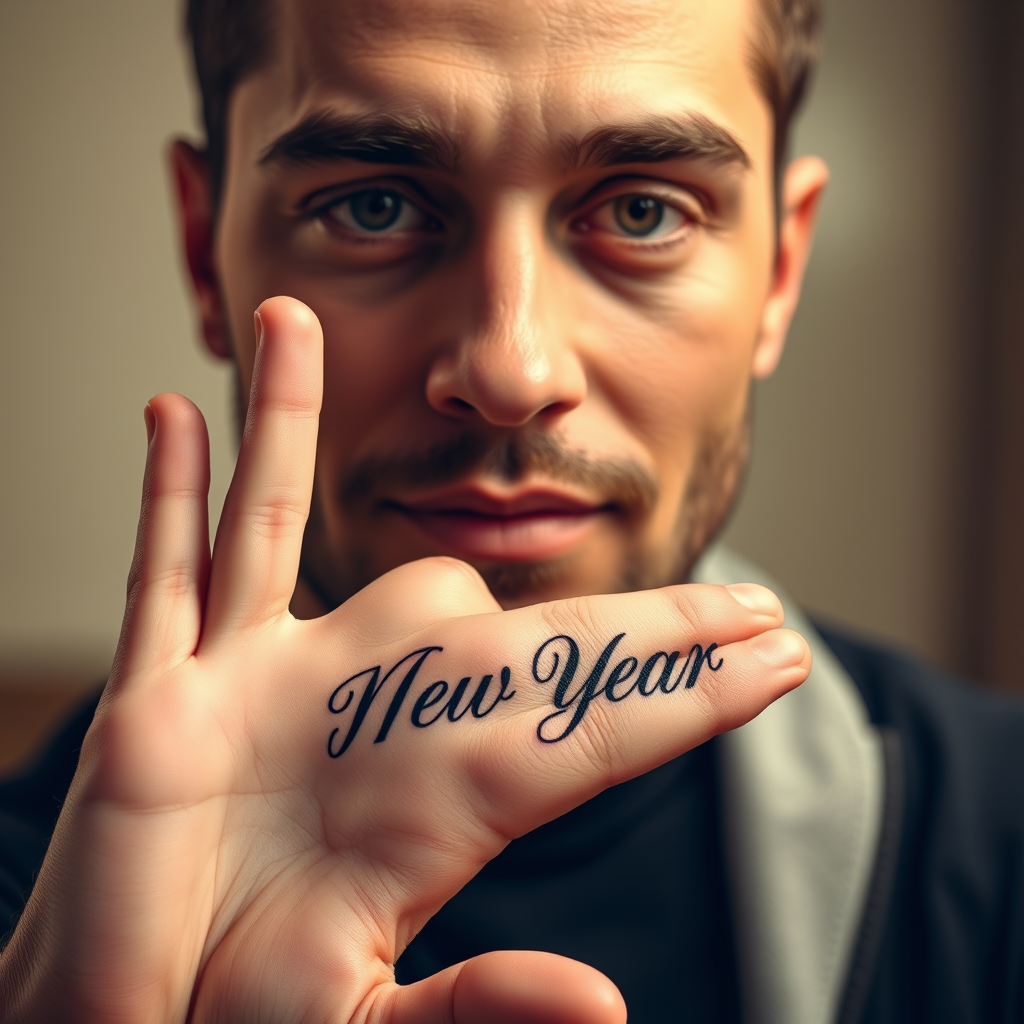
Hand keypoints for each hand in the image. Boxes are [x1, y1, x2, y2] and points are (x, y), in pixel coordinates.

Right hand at [0, 297, 809, 1023]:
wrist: (132, 1005)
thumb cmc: (232, 1007)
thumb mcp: (354, 1021)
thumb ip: (473, 1007)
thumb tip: (607, 1012)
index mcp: (422, 805)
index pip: (583, 732)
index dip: (683, 695)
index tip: (776, 659)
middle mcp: (357, 715)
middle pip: (515, 636)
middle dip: (636, 629)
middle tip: (747, 605)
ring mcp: (258, 688)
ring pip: (303, 531)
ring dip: (316, 431)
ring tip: (326, 339)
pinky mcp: (163, 696)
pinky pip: (168, 570)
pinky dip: (167, 491)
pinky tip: (174, 413)